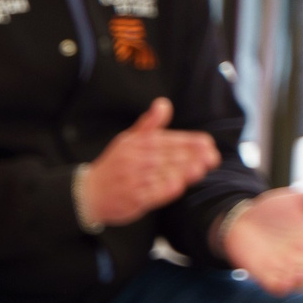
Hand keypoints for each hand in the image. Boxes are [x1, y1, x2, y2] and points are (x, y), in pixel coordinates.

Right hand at [77, 99, 221, 227]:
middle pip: (172, 157)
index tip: (209, 145)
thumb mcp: (127, 140)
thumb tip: (164, 103)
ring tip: (201, 170)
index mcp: (137, 143)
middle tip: (212, 159)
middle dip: (194, 157)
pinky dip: (168, 189)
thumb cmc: (114, 166)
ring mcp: (135, 180)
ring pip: (166, 174)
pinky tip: (180, 185)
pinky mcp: (134, 198)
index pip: (170, 140)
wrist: (89, 194)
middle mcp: (137, 160)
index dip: (192, 143)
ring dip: (186, 172)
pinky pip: (156, 193)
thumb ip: (148, 124)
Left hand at [219, 187, 302, 294]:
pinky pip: (276, 288)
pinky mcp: (262, 273)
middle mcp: (299, 259)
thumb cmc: (269, 209)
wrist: (238, 215)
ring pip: (299, 285)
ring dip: (302, 282)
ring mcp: (281, 268)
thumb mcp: (298, 200)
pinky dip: (282, 287)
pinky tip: (284, 280)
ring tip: (301, 273)